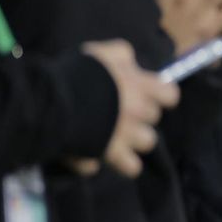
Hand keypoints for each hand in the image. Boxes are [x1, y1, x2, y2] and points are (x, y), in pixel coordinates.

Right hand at [82, 40, 179, 177]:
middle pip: (153, 118)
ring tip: (115, 134)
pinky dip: (120, 164)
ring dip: (135, 139)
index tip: (146, 94)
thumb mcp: (101, 53)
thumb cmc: (76, 73)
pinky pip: (131, 167)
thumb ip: (122, 55)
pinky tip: (107, 154)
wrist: (51, 101)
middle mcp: (139, 113)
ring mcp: (128, 136)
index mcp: (141, 87)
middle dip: (139, 115)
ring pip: (148, 142)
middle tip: (119, 111)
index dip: (159, 95)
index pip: (170, 94)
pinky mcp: (112, 155)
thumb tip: (132, 62)